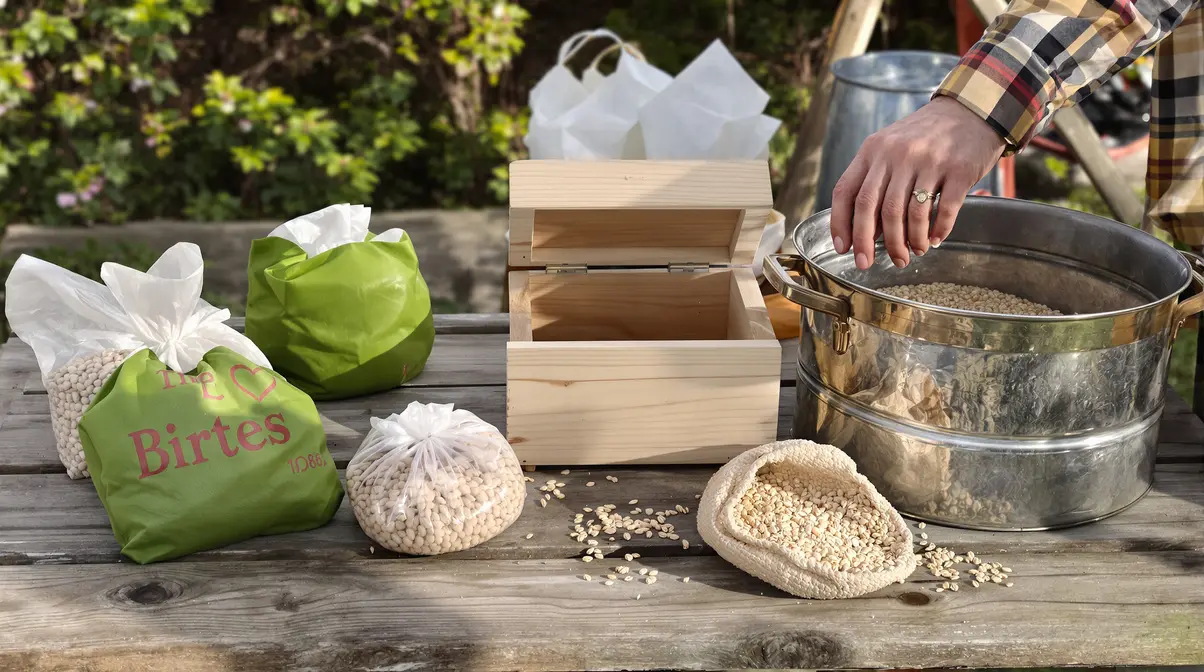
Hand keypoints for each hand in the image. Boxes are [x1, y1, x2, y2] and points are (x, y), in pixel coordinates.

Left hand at [829, 96, 1006, 268]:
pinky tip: (935, 240)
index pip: (846, 191)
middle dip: (868, 243)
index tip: (844, 249)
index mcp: (874, 150)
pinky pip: (945, 209)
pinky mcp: (959, 169)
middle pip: (874, 207)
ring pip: (909, 214)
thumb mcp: (891, 149)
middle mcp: (897, 154)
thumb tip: (866, 232)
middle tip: (869, 264)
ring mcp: (929, 161)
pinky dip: (938, 231)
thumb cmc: (925, 137)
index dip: (840, 224)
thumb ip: (875, 182)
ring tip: (912, 253)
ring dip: (908, 241)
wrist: (971, 110)